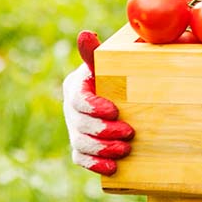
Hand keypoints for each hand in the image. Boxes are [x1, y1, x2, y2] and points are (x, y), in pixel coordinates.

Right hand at [63, 30, 133, 175]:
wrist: (126, 93)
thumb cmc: (118, 74)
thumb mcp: (109, 62)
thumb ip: (97, 53)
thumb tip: (85, 34)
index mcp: (76, 86)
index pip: (78, 99)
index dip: (94, 107)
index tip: (115, 110)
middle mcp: (71, 109)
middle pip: (80, 125)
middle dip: (104, 131)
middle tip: (129, 133)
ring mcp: (74, 129)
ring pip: (81, 144)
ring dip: (103, 149)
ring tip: (125, 150)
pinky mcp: (81, 146)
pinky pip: (81, 159)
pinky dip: (95, 165)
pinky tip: (112, 168)